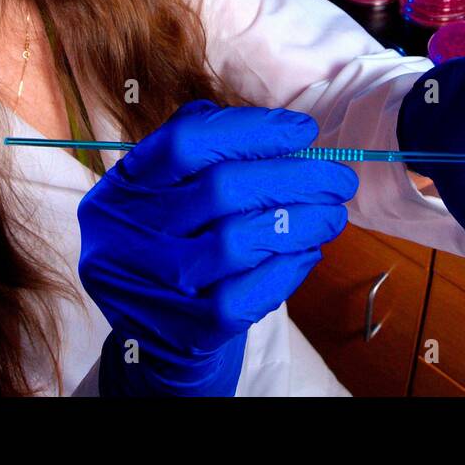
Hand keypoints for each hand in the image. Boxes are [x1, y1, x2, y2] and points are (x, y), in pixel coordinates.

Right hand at [78, 100, 356, 394]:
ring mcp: (155, 284)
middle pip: (222, 190)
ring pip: (239, 242)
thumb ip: (207, 151)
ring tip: (332, 215)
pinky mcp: (184, 329)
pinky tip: (307, 253)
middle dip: (295, 178)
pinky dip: (285, 270)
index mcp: (125, 186)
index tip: (305, 131)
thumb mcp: (166, 192)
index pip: (187, 141)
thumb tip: (283, 130)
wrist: (151, 334)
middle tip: (339, 179)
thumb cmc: (175, 242)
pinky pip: (246, 295)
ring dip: (300, 223)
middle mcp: (128, 233)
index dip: (252, 130)